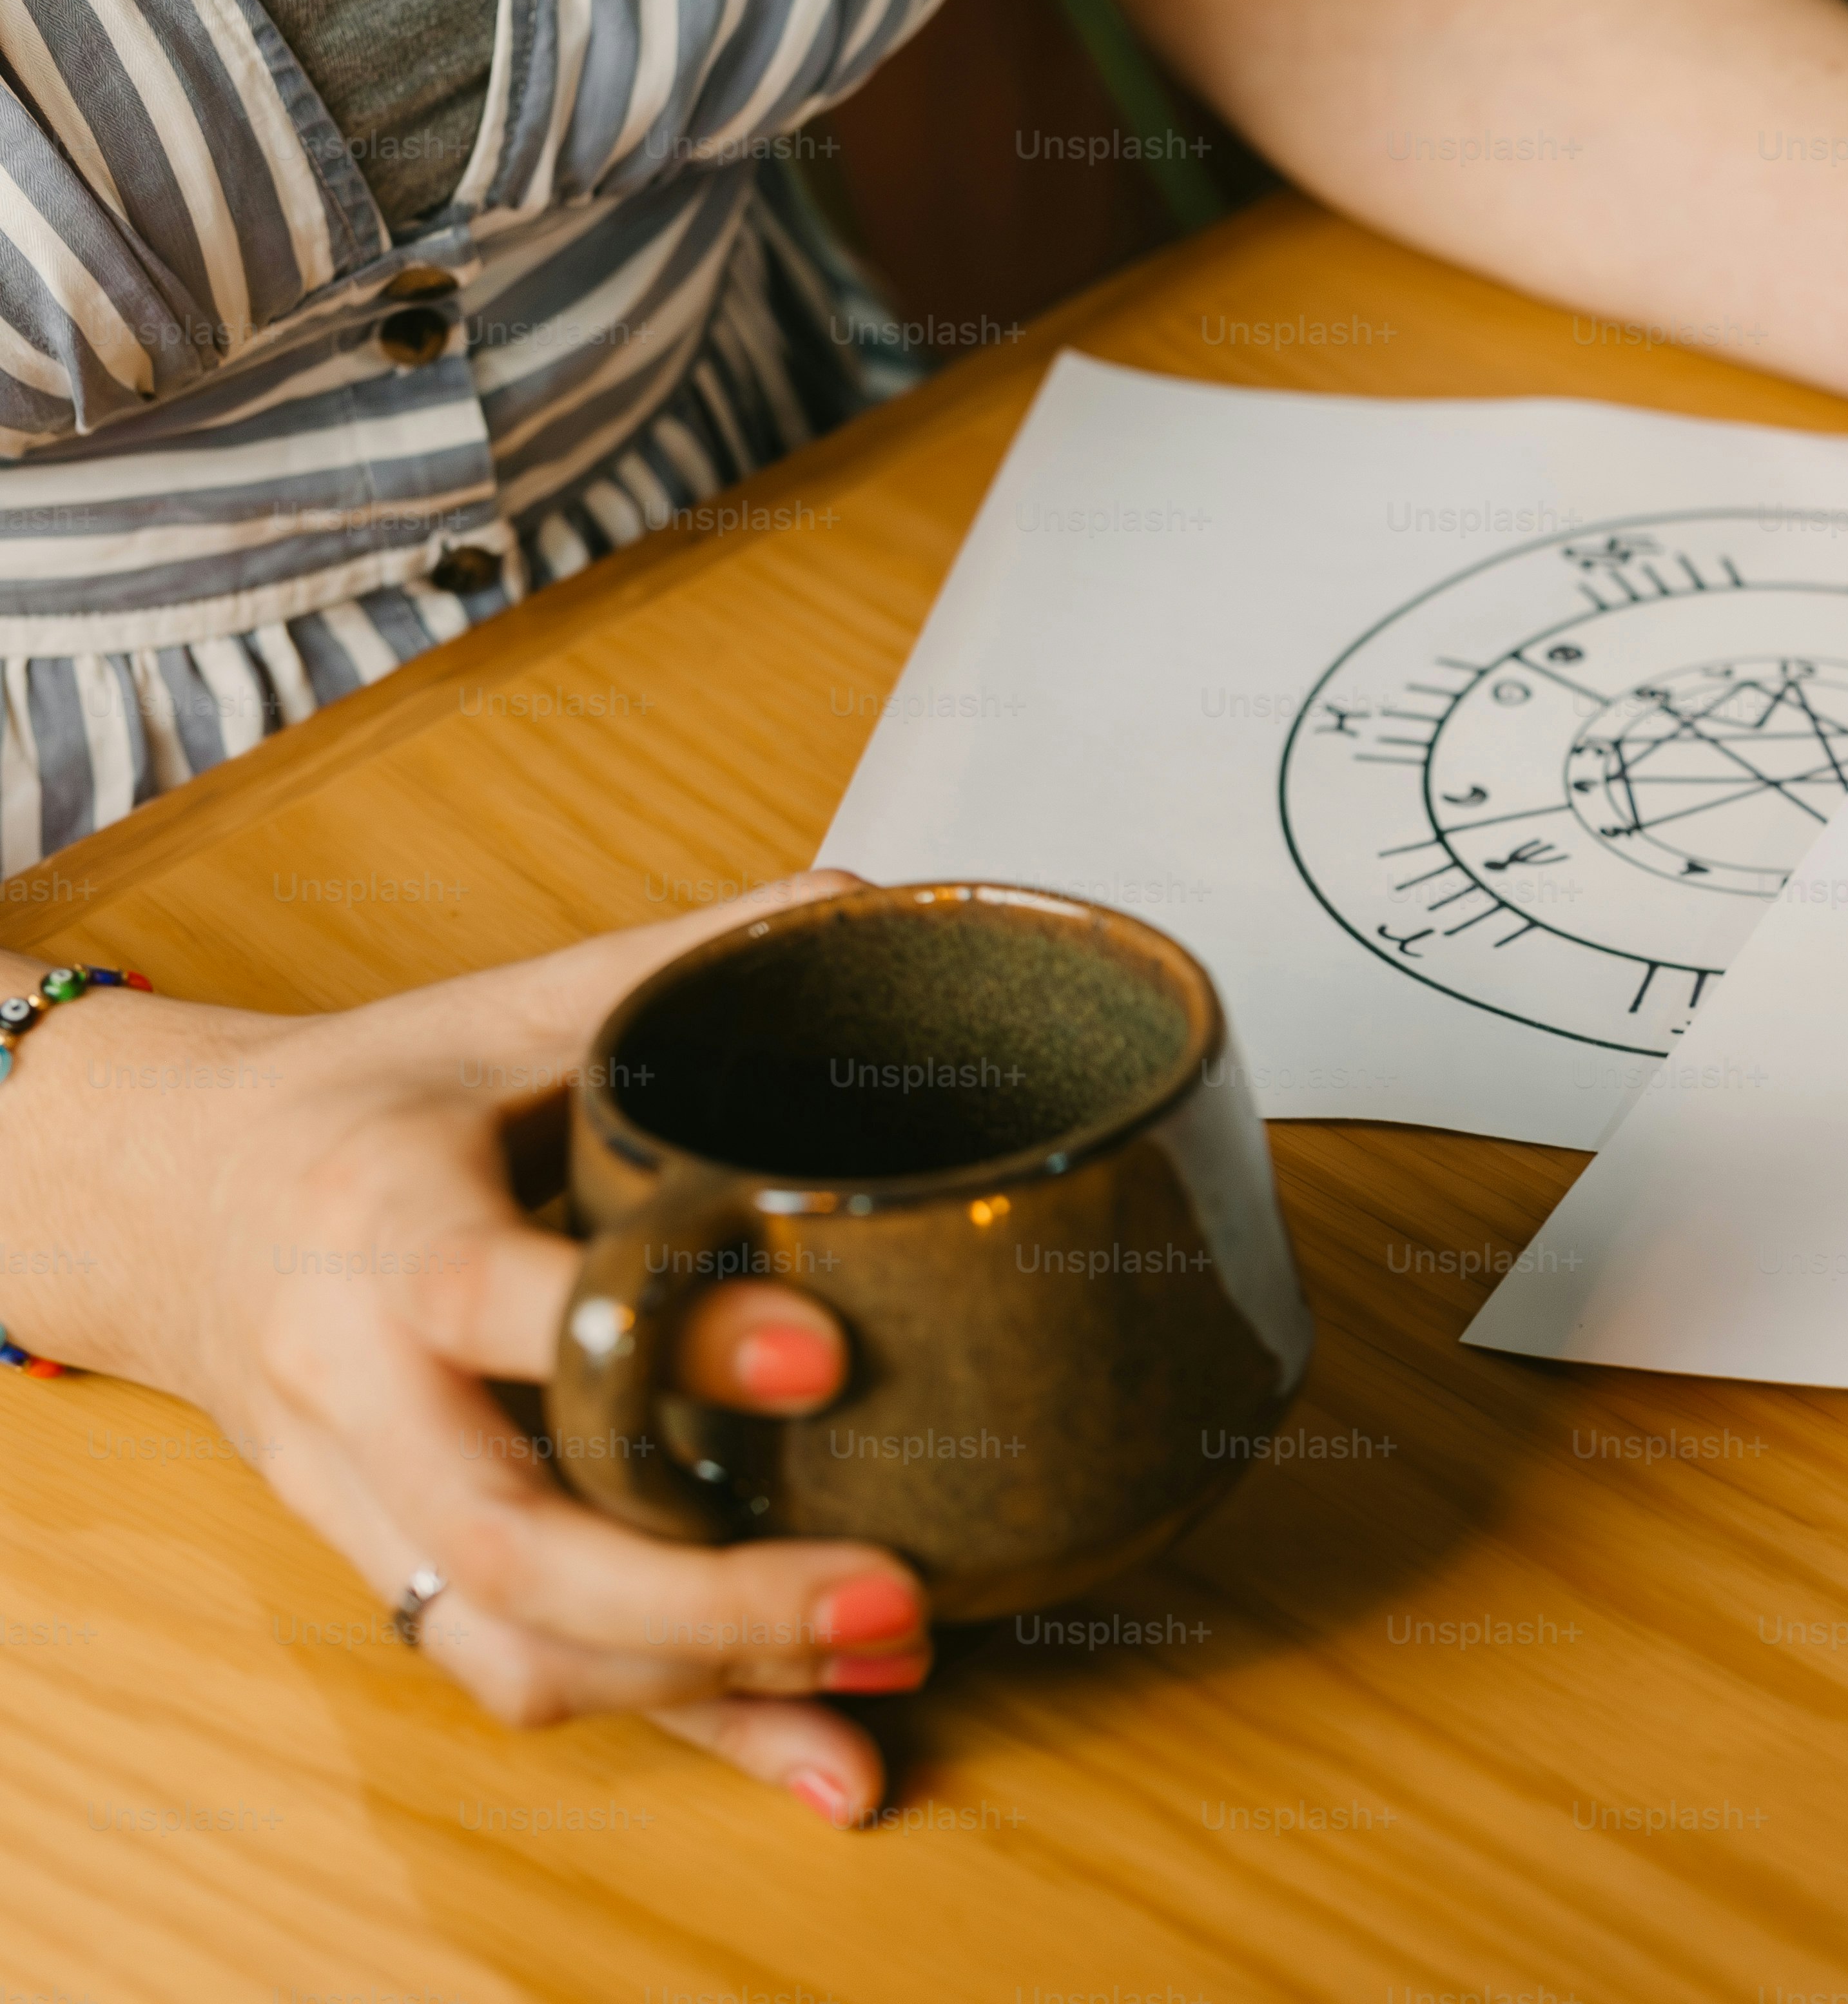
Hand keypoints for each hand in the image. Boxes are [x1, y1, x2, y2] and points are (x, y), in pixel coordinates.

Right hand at [4, 873, 925, 1824]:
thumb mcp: (490, 1011)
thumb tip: (855, 899)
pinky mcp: (389, 1566)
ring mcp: (362, 1499)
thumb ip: (667, 966)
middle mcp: (355, 1388)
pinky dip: (675, 1725)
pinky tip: (818, 1749)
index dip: (656, 1342)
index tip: (826, 1353)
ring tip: (885, 1672)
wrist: (148, 1199)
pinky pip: (519, 1672)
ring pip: (513, 1647)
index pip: (500, 1302)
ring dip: (707, 1692)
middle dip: (713, 1598)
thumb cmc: (350, 1101)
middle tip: (899, 1592)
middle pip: (514, 1543)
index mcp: (377, 1225)